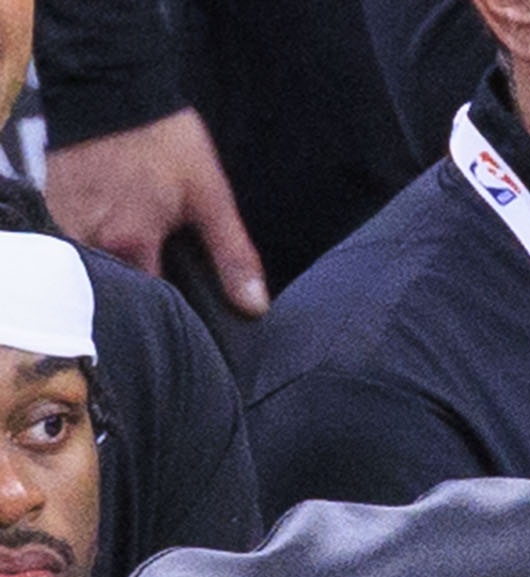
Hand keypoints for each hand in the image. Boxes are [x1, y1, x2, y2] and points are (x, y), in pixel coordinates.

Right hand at [42, 110, 269, 315]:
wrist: (112, 85)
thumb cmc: (164, 140)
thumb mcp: (211, 197)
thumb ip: (231, 255)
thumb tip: (253, 306)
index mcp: (129, 244)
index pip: (150, 304)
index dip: (172, 312)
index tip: (189, 313)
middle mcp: (88, 239)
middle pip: (116, 289)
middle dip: (141, 294)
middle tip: (167, 280)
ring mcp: (64, 220)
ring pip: (91, 267)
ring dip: (116, 270)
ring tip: (142, 254)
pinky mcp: (52, 202)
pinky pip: (72, 240)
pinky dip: (94, 245)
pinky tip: (116, 231)